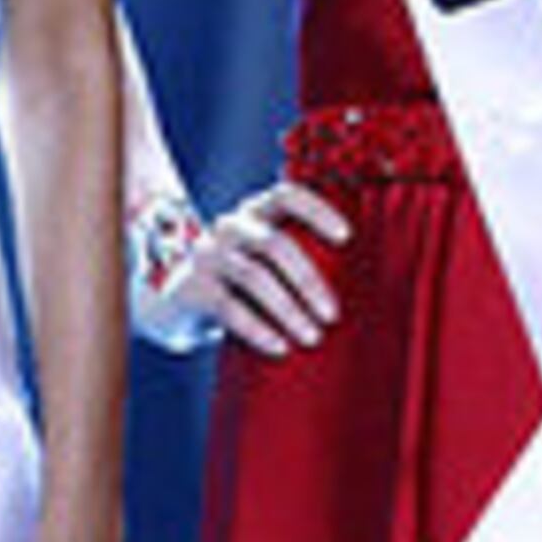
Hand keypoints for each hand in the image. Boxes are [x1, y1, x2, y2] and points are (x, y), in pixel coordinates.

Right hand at [163, 180, 351, 355]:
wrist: (179, 302)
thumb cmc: (240, 279)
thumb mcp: (263, 258)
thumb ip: (295, 255)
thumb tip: (362, 283)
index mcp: (254, 212)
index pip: (286, 195)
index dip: (316, 210)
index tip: (346, 237)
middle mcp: (229, 226)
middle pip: (275, 244)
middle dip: (308, 280)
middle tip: (332, 315)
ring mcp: (208, 254)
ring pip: (255, 277)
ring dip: (289, 310)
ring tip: (312, 337)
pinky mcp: (193, 287)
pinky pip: (230, 308)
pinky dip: (259, 329)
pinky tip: (280, 347)